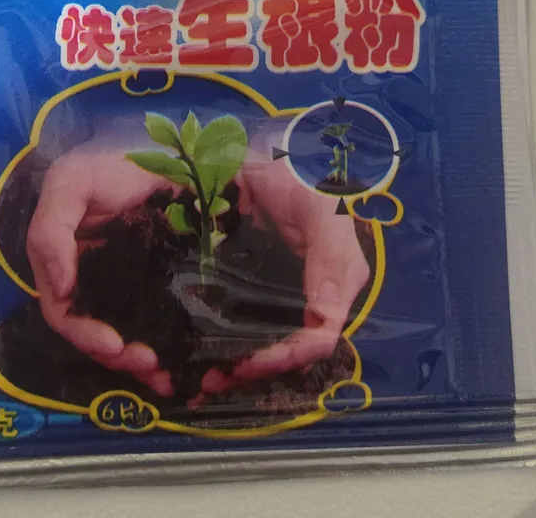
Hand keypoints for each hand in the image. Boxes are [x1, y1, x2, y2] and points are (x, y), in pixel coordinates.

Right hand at [27, 149, 174, 395]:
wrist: (169, 154)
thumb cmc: (111, 166)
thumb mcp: (71, 184)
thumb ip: (51, 231)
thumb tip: (58, 288)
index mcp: (64, 261)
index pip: (63, 310)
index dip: (83, 333)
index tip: (115, 346)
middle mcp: (88, 278)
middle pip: (92, 330)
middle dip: (116, 355)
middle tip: (150, 364)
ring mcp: (121, 282)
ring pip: (122, 332)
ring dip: (138, 359)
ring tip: (167, 373)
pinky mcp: (153, 283)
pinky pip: (152, 320)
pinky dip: (161, 342)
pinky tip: (180, 361)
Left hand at [199, 157, 368, 396]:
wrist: (272, 153)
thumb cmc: (302, 176)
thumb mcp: (321, 209)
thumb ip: (331, 255)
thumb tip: (325, 320)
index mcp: (336, 283)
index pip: (317, 338)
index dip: (286, 358)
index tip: (245, 365)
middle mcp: (315, 295)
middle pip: (291, 349)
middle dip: (255, 369)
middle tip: (210, 382)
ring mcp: (285, 290)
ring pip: (268, 340)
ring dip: (238, 361)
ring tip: (200, 375)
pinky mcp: (259, 282)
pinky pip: (246, 318)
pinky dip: (227, 337)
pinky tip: (199, 346)